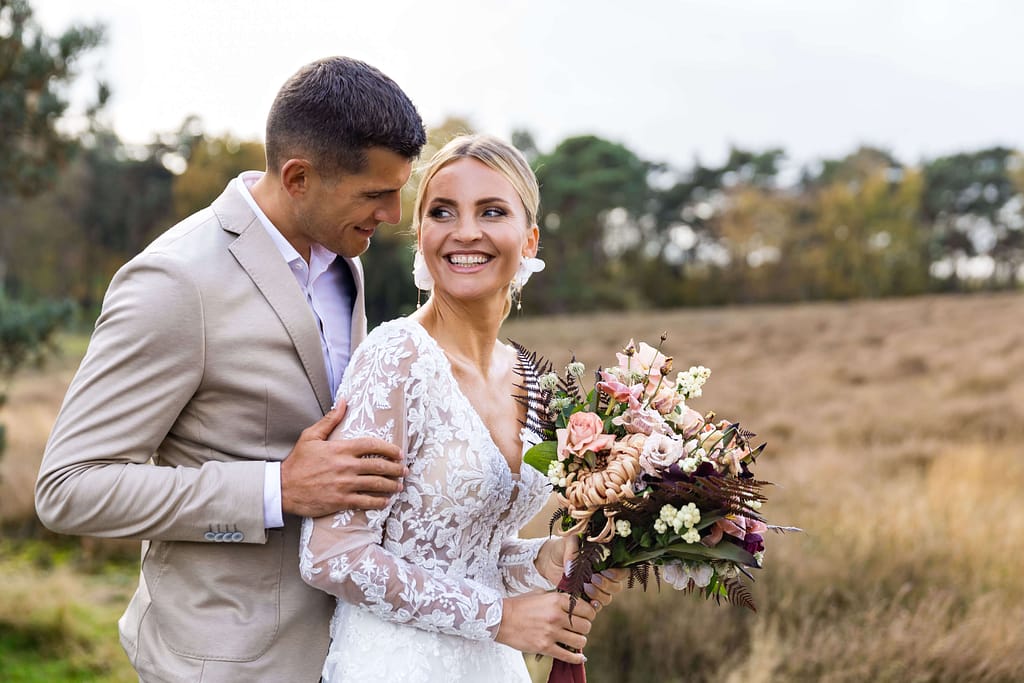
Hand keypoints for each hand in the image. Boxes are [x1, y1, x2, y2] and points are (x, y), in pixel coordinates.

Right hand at [280, 398, 405, 516]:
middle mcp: (346, 466)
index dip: (389, 449)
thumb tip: (344, 401)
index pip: (372, 445)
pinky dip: (378, 502)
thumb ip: (330, 420)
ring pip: (376, 485)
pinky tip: (385, 501)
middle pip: (379, 466)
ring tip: (399, 486)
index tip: (399, 452)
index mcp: (340, 449)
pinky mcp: (341, 501)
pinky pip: (365, 502)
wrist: (283, 488)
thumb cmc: (297, 462)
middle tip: (404, 470)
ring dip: (391, 485)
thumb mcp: (311, 436)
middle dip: (396, 468)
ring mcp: (345, 485)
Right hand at [496, 591, 595, 663]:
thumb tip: (574, 604)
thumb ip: (558, 598)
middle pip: (586, 626)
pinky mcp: (545, 646)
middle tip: (579, 628)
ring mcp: (551, 632)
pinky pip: (568, 655)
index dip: (589, 614)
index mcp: (557, 600)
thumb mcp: (541, 594)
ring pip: (580, 641)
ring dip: (579, 641)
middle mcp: (556, 615)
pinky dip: (576, 658)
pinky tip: (579, 657)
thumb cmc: (520, 606)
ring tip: (573, 639)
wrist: (501, 619)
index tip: (587, 616)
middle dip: (585, 628)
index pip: (586, 608)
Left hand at [537, 536, 627, 612]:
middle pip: (617, 587)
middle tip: (593, 578)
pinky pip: (594, 606)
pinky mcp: (584, 598)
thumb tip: (573, 567)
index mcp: (606, 561)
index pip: (623, 570)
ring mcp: (595, 589)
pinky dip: (593, 606)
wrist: (548, 560)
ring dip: (599, 595)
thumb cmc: (562, 547)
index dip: (618, 574)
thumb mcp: (568, 541)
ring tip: (585, 587)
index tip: (606, 571)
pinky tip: (587, 601)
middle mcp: (604, 576)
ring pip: (607, 598)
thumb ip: (573, 549)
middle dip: (607, 585)